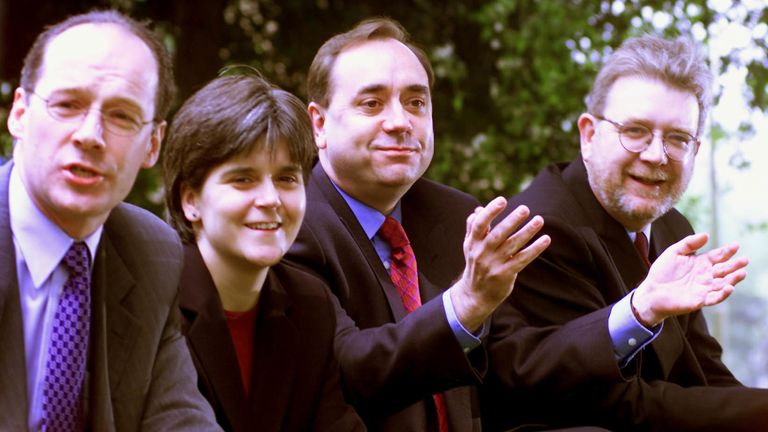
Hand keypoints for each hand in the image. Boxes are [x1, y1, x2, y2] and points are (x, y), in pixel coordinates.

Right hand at [450, 197, 550, 331]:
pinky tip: (546, 239)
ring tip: (539, 220)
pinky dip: (534, 249)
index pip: (479, 224)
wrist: (475, 295)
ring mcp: (493, 265)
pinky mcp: (505, 275)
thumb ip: (473, 227)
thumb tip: (479, 209)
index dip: (490, 212)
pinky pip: (522, 260)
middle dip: (511, 221)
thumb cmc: (476, 264)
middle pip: (497, 235)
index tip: (502, 200)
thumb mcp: (469, 246)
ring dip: (527, 232)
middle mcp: (481, 253)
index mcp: (472, 243)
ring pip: (512, 246)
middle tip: (525, 208)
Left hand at [631, 233, 747, 327]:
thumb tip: (706, 234)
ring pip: (723, 283)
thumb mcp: (674, 252)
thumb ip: (689, 243)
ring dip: (733, 279)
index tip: (736, 245)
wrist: (651, 291)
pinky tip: (729, 288)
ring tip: (742, 273)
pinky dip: (723, 294)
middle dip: (735, 265)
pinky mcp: (699, 300)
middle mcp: (705, 275)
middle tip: (745, 260)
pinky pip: (714, 297)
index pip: (718, 256)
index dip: (727, 251)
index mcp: (700, 263)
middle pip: (724, 270)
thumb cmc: (662, 272)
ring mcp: (704, 288)